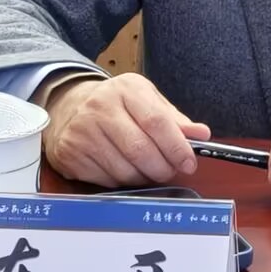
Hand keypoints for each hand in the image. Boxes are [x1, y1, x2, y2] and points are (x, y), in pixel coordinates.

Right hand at [43, 74, 210, 187]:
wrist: (69, 106)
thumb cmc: (117, 104)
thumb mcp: (147, 100)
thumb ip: (175, 119)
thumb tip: (201, 135)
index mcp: (126, 90)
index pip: (156, 121)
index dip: (177, 147)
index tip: (189, 163)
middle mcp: (100, 108)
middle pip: (140, 150)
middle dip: (163, 168)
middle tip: (171, 171)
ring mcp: (82, 133)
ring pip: (124, 171)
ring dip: (144, 178)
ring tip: (149, 170)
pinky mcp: (70, 155)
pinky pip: (106, 181)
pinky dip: (123, 182)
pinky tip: (125, 170)